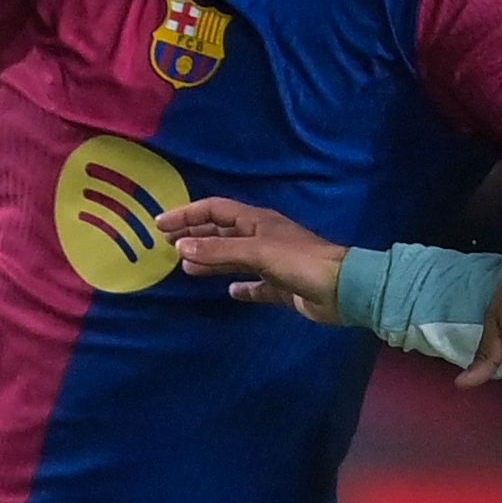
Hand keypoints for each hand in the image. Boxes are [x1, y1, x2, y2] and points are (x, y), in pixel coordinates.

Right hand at [157, 196, 346, 324]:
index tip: (160, 225)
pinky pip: (255, 285)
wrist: (341, 289)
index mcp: (256, 221)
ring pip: (233, 258)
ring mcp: (272, 262)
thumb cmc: (300, 261)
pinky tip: (229, 292)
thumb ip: (219, 249)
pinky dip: (240, 287)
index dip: (187, 214)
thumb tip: (181, 247)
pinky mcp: (281, 286)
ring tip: (187, 268)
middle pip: (221, 232)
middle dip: (195, 236)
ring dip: (211, 260)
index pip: (215, 210)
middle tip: (168, 245)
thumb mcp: (256, 251)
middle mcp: (262, 237)